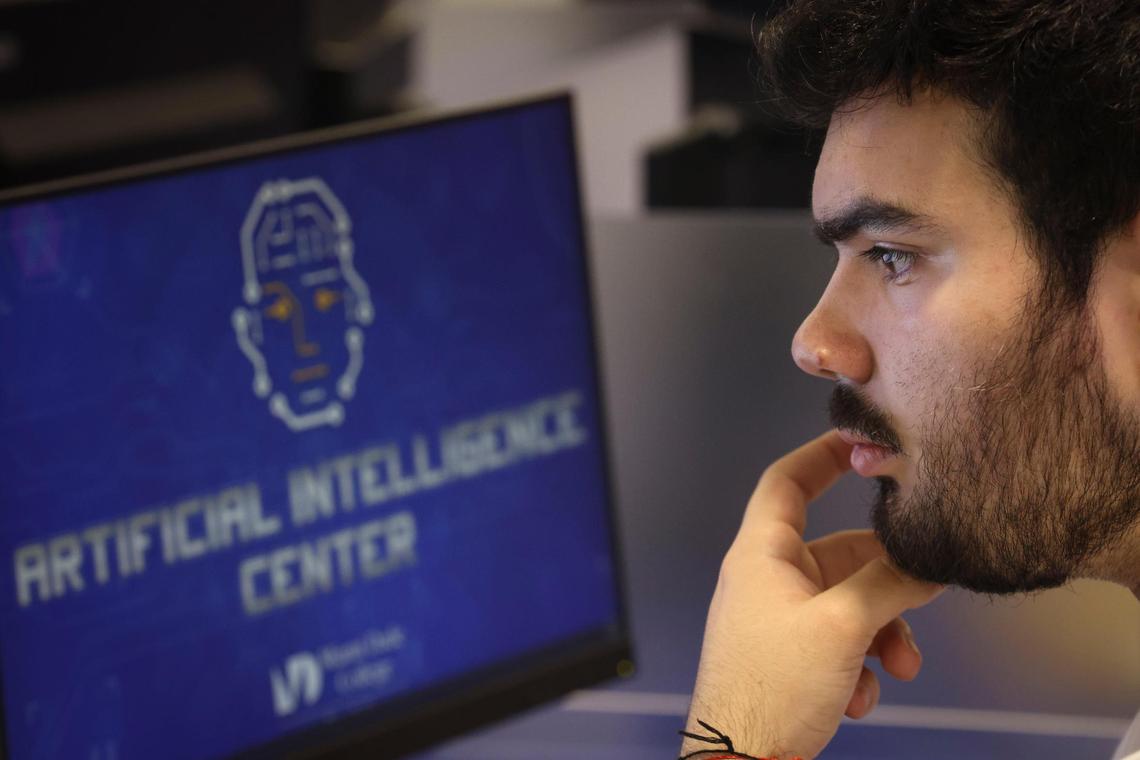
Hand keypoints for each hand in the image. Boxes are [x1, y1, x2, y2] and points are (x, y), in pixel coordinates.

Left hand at [680, 430, 943, 758]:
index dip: (821, 456)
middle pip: (839, 554)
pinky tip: (859, 698)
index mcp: (761, 555)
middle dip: (885, 584)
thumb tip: (928, 560)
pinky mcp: (789, 660)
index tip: (859, 441)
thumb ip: (889, 585)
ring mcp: (777, 621)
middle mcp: (767, 581)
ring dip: (881, 635)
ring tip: (895, 667)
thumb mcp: (840, 627)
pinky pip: (839, 644)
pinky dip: (859, 667)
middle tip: (922, 597)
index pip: (786, 482)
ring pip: (848, 606)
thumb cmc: (770, 689)